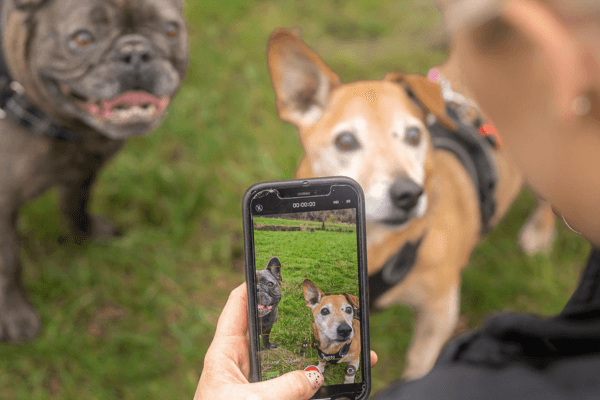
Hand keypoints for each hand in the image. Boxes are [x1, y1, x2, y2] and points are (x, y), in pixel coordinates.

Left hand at [195, 283, 377, 399]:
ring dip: (314, 351)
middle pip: (272, 329)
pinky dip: (319, 382)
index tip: (276, 268)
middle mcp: (243, 364)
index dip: (254, 284)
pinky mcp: (272, 397)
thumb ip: (284, 388)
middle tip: (320, 303)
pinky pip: (298, 384)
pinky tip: (340, 378)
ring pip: (290, 358)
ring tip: (342, 341)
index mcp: (226, 353)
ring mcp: (259, 382)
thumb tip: (315, 376)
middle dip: (296, 317)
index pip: (238, 305)